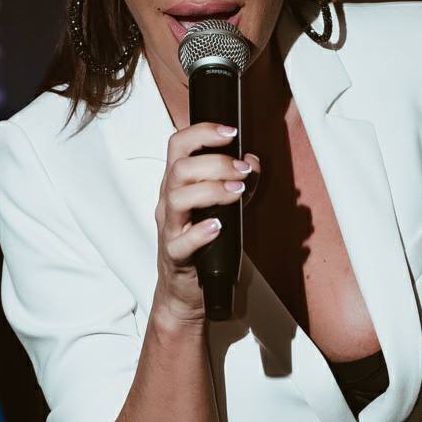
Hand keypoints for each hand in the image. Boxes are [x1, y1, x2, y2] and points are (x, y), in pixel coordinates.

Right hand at [153, 121, 260, 325]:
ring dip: (212, 190)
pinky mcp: (175, 256)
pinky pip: (181, 242)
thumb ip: (238, 182)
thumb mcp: (222, 206)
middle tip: (242, 170)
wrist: (185, 289)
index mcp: (177, 184)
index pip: (178, 146)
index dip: (202, 132)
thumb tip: (253, 161)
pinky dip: (200, 232)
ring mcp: (170, 228)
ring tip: (238, 192)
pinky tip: (219, 226)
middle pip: (180, 169)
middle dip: (215, 163)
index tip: (230, 132)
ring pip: (177, 198)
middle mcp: (169, 202)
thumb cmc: (202, 244)